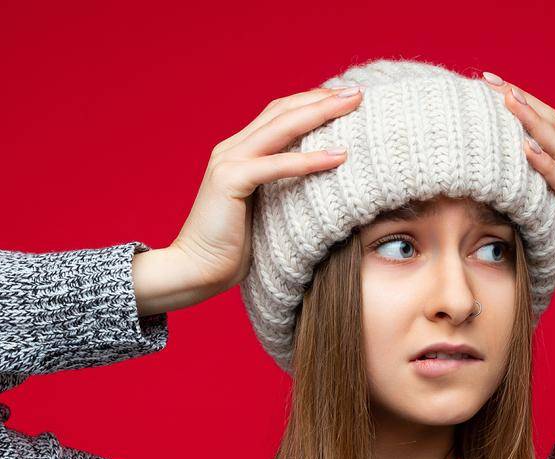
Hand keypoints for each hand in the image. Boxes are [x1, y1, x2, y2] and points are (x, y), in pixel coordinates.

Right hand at [134, 84, 364, 315]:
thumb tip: (320, 188)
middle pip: (282, 111)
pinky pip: (276, 165)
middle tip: (358, 92)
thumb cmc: (232, 250)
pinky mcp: (230, 181)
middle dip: (322, 99)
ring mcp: (228, 162)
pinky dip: (308, 160)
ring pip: (281, 127)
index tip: (346, 99)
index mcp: (238, 152)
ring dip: (320, 113)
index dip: (311, 102)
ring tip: (353, 105)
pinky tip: (338, 156)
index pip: (279, 115)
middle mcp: (231, 149)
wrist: (196, 270)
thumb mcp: (264, 211)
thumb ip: (281, 190)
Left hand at [478, 72, 554, 321]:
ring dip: (530, 120)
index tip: (488, 85)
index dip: (517, 104)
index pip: (541, 127)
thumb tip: (481, 194)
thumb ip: (519, 202)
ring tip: (507, 99)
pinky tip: (526, 147)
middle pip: (548, 123)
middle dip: (519, 99)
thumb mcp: (538, 222)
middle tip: (489, 80)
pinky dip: (544, 162)